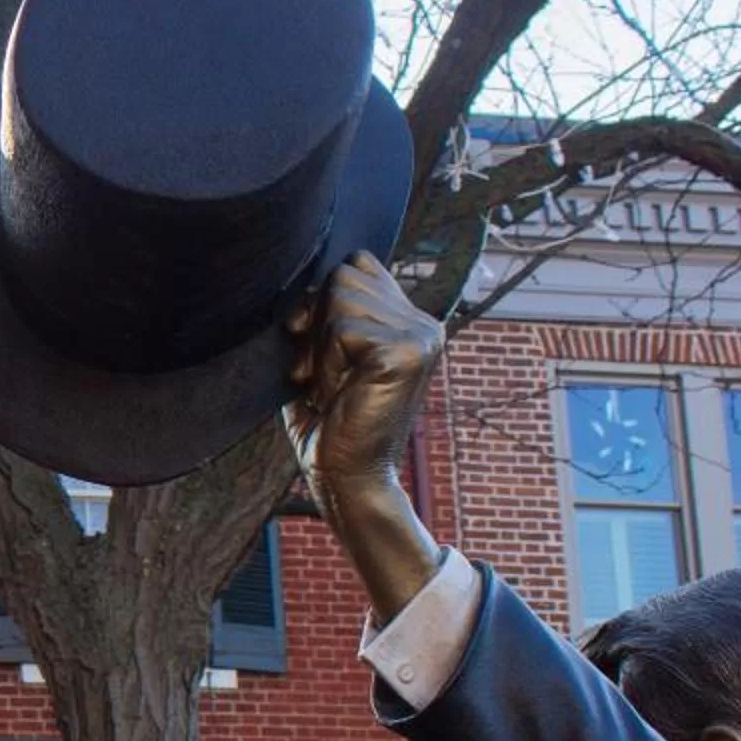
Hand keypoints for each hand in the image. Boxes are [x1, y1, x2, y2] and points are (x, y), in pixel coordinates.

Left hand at [286, 253, 446, 622]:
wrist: (344, 476)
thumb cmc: (326, 420)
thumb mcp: (321, 355)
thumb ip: (325, 312)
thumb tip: (318, 270)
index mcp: (407, 320)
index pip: (357, 264)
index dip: (322, 301)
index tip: (319, 351)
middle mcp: (423, 322)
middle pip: (344, 274)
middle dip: (317, 325)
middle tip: (328, 375)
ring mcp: (420, 335)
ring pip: (340, 296)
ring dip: (321, 347)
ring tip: (335, 385)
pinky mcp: (406, 352)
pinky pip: (341, 329)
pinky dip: (326, 363)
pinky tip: (340, 394)